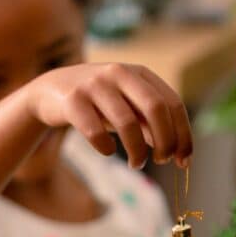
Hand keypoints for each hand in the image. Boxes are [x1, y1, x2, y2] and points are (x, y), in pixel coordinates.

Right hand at [22, 63, 192, 168]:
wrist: (51, 90)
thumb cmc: (99, 102)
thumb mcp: (128, 106)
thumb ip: (151, 122)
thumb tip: (178, 149)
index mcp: (140, 73)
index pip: (172, 103)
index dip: (183, 134)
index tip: (184, 161)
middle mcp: (120, 73)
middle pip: (156, 108)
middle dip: (165, 140)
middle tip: (162, 161)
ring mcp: (95, 85)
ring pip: (127, 123)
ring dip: (137, 151)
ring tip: (136, 163)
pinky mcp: (73, 100)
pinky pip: (95, 131)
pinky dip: (106, 148)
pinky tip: (107, 151)